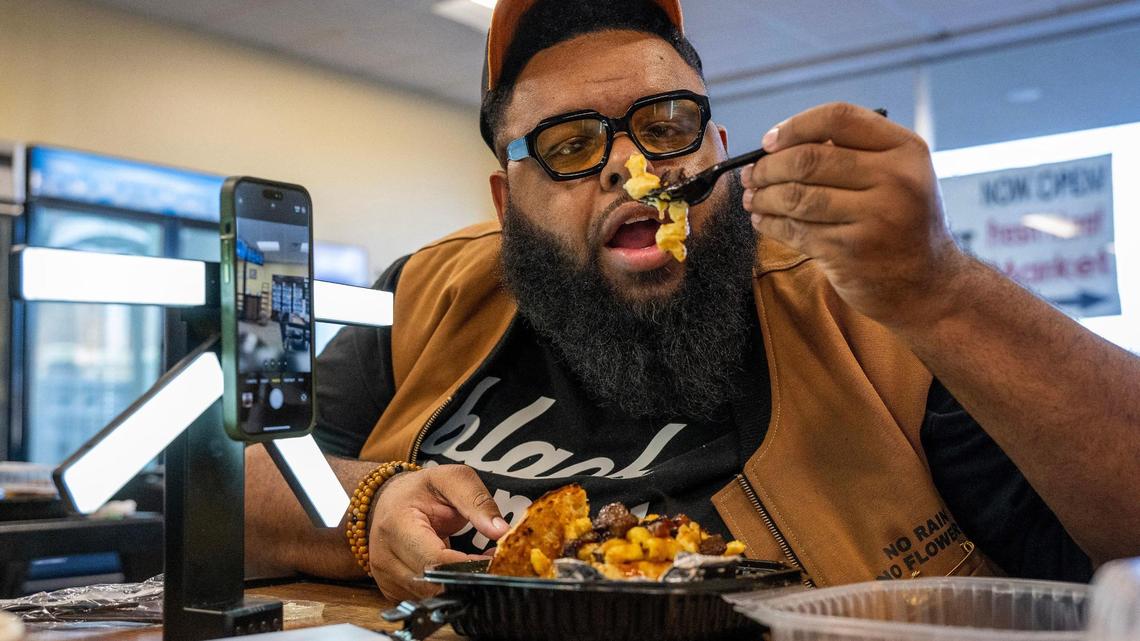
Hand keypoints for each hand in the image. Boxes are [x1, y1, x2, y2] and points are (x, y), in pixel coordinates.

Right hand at [368, 464, 507, 600]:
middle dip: (469, 576)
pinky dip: (447, 589)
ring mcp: (386, 578)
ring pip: (432, 596)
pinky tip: (457, 570)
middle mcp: (385, 558)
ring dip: (459, 584)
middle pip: (434, 585)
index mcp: (397, 526)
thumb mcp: (451, 479)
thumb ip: (478, 501)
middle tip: (491, 560)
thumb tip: (501, 531)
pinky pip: (426, 598)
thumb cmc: (418, 491)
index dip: (469, 565)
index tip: (495, 560)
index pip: (435, 560)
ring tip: (475, 560)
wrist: (387, 501)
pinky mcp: (392, 591)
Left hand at [741, 102, 970, 328]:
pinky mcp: (851, 252)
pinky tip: (763, 221)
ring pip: (797, 197)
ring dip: (764, 197)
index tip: (769, 141)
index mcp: (906, 149)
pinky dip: (771, 224)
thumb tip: (780, 144)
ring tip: (753, 198)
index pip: (838, 118)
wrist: (928, 285)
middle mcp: (895, 179)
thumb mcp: (899, 176)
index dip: (794, 126)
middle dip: (768, 167)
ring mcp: (874, 218)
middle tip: (752, 175)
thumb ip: (854, 152)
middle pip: (809, 159)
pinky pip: (796, 231)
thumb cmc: (902, 223)